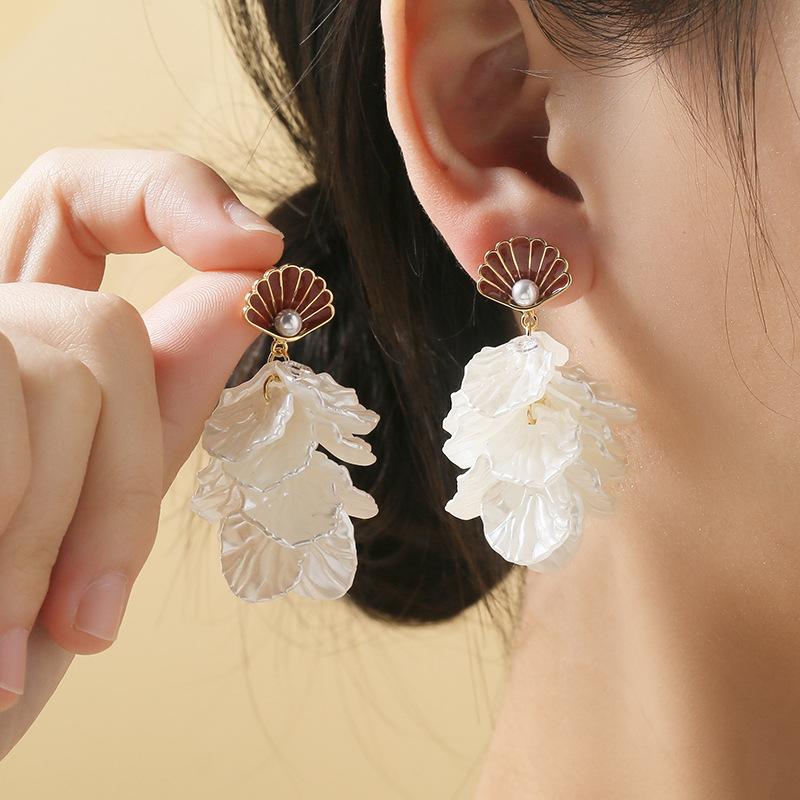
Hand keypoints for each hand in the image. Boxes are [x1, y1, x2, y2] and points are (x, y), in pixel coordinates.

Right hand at [0, 148, 282, 756]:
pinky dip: (17, 525)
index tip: (262, 249)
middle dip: (122, 481)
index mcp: (8, 348)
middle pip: (104, 328)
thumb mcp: (87, 525)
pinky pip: (8, 386)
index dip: (167, 192)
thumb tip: (243, 291)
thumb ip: (155, 403)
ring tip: (8, 638)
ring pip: (69, 359)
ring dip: (59, 526)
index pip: (75, 202)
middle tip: (88, 616)